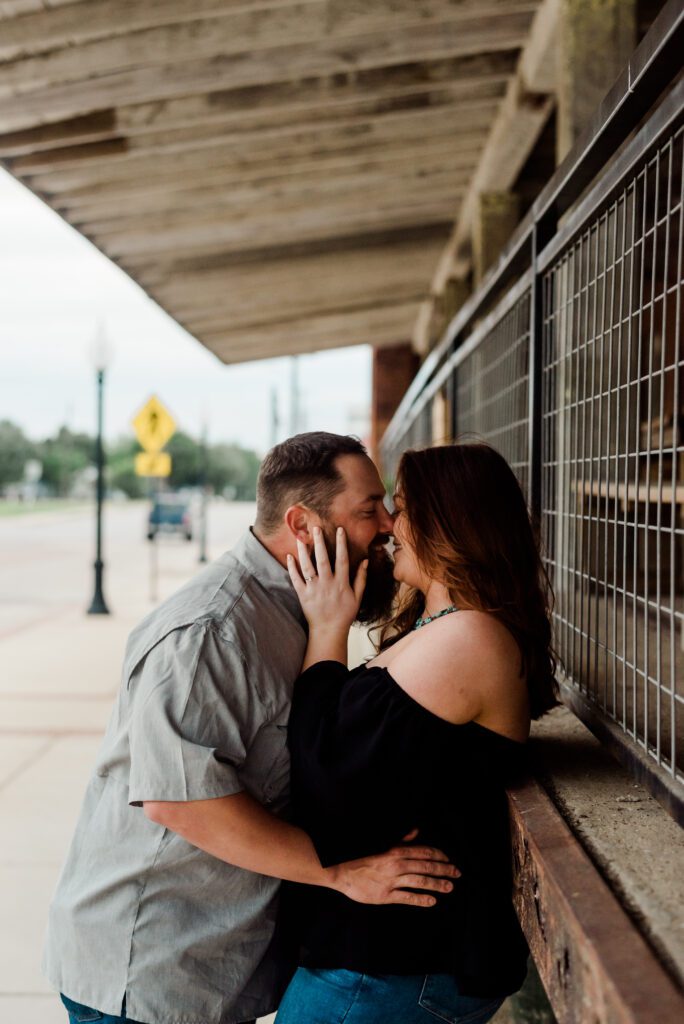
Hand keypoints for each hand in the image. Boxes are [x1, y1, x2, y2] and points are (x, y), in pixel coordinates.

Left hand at [287, 526, 366, 632]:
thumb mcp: (357, 597)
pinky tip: (289, 556)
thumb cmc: (345, 614)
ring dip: (303, 551)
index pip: (342, 559)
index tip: (340, 529)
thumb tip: (365, 561)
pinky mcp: (303, 595)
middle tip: (315, 528)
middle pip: (323, 559)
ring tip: (300, 538)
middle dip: (320, 542)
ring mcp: (314, 589)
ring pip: (307, 567)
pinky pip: (296, 579)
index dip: (341, 543)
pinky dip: (292, 568)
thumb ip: (361, 578)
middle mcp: (327, 584)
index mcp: (341, 583)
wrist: (329, 631)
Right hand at [324, 841, 459, 906]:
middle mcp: (396, 864)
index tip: (449, 860)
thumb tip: (417, 831)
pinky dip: (421, 899)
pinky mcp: (386, 895)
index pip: (424, 851)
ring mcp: (392, 880)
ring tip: (450, 887)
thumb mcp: (383, 846)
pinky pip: (407, 897)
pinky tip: (432, 901)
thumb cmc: (363, 859)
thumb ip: (402, 840)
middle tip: (457, 873)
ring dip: (437, 884)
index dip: (439, 855)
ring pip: (420, 881)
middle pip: (426, 866)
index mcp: (396, 851)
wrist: (342, 873)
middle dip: (444, 869)